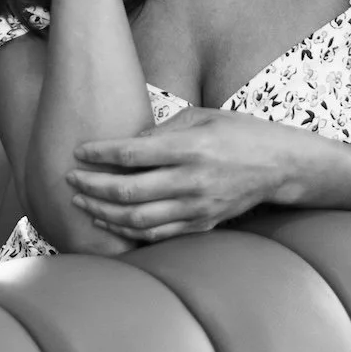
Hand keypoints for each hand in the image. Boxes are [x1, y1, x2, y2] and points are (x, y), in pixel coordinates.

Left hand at [66, 109, 297, 240]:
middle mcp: (192, 181)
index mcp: (191, 147)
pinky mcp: (201, 225)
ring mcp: (197, 208)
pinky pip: (156, 235)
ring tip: (81, 202)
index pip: (133, 153)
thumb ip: (163, 130)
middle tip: (70, 180)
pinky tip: (109, 221)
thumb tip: (127, 144)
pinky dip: (127, 231)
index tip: (79, 151)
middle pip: (128, 191)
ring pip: (137, 220)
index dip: (100, 154)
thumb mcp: (203, 116)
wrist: (280, 165)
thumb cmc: (240, 133)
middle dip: (92, 187)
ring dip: (103, 213)